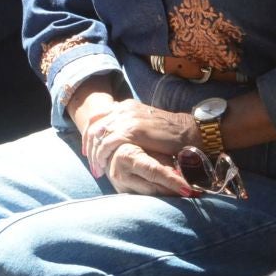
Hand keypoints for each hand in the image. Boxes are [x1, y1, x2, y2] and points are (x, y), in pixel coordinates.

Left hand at [78, 98, 194, 175]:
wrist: (187, 132)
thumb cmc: (169, 133)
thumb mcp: (145, 124)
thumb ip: (131, 125)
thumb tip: (118, 135)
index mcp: (125, 106)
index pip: (98, 118)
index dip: (89, 134)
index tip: (88, 149)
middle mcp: (122, 109)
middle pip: (94, 127)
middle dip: (88, 146)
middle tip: (90, 163)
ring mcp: (126, 119)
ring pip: (98, 136)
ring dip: (94, 154)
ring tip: (96, 169)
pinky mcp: (130, 131)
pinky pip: (107, 143)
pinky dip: (101, 155)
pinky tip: (102, 166)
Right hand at [103, 141, 198, 197]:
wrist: (115, 150)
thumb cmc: (139, 145)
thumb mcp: (152, 148)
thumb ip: (164, 162)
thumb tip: (180, 177)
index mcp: (127, 156)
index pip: (153, 171)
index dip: (172, 181)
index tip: (188, 189)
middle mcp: (120, 173)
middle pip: (153, 188)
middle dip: (174, 192)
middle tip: (195, 195)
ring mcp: (120, 187)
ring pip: (150, 197)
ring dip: (169, 197)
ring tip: (189, 196)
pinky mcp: (123, 194)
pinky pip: (144, 199)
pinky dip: (160, 199)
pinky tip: (173, 197)